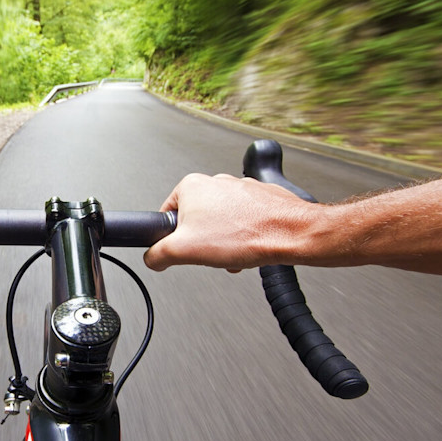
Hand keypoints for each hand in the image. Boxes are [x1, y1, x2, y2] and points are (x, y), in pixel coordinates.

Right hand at [144, 173, 320, 271]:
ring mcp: (239, 189)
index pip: (166, 215)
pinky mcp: (258, 199)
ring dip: (223, 242)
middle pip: (195, 220)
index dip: (172, 239)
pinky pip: (241, 221)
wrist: (290, 233)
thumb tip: (151, 258)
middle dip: (201, 242)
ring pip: (220, 223)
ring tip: (233, 252)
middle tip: (211, 254)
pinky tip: (248, 247)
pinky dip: (242, 237)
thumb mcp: (184, 251)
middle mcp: (215, 182)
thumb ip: (157, 255)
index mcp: (191, 186)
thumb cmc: (245, 234)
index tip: (183, 250)